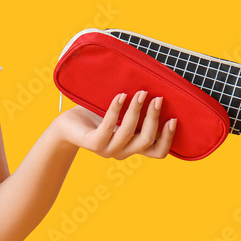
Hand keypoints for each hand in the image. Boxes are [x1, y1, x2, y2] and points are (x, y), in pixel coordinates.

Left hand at [56, 90, 177, 159]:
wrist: (67, 124)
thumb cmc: (96, 116)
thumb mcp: (121, 115)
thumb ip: (137, 111)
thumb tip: (157, 88)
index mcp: (132, 147)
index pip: (157, 152)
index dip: (167, 138)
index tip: (174, 119)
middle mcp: (122, 152)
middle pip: (146, 140)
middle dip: (154, 118)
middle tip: (158, 98)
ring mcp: (107, 149)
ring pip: (129, 133)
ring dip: (137, 111)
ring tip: (140, 93)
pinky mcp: (93, 143)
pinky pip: (109, 127)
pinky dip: (116, 110)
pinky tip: (120, 96)